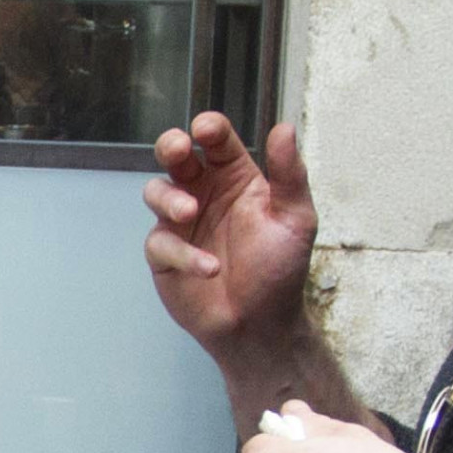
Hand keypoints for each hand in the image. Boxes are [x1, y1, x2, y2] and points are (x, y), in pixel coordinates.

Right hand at [145, 115, 321, 361]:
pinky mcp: (165, 254)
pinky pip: (161, 243)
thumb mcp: (295, 219)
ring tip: (189, 213)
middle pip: (175, 155)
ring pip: (157, 191)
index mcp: (235, 178)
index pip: (217, 142)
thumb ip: (290, 174)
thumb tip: (285, 127)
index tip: (205, 130)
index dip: (209, 129)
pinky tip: (209, 268)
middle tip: (178, 150)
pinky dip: (183, 254)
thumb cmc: (280, 270)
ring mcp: (180, 223)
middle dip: (171, 146)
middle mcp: (204, 193)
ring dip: (169, 198)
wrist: (262, 325)